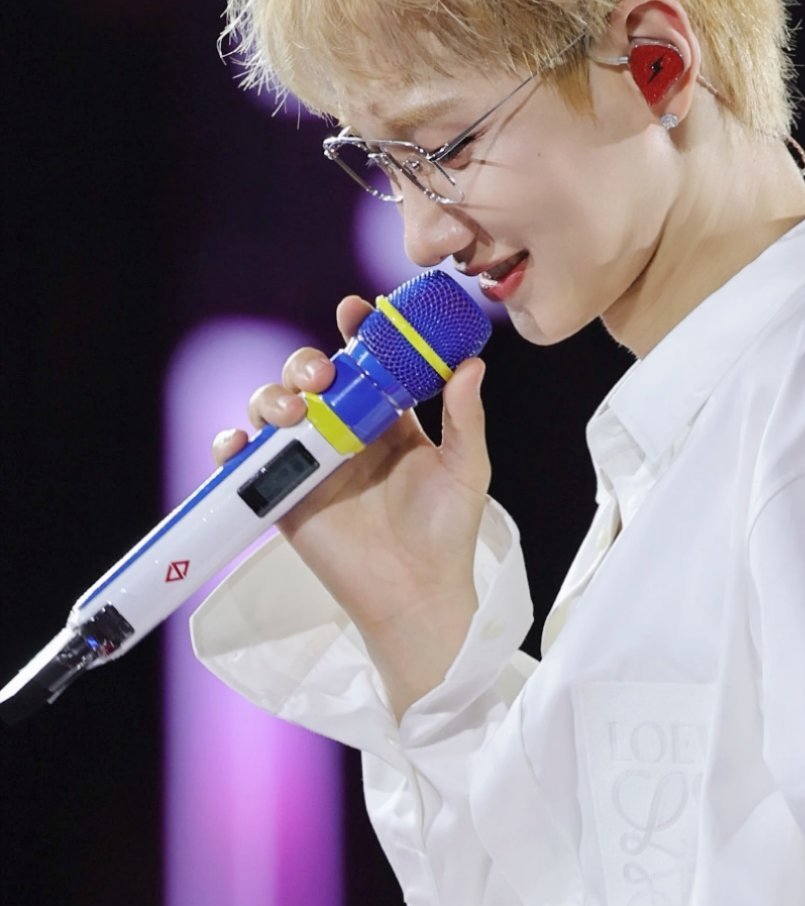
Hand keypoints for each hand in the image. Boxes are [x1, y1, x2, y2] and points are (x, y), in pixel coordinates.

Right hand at [211, 293, 491, 717]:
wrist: (416, 594)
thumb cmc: (446, 531)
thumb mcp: (465, 468)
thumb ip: (465, 417)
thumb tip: (472, 363)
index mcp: (386, 417)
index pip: (363, 361)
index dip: (355, 330)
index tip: (354, 311)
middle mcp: (343, 432)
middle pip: (308, 378)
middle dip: (306, 363)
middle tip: (321, 374)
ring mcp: (309, 462)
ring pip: (272, 409)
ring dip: (271, 397)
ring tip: (292, 412)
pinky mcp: (282, 496)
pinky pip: (245, 462)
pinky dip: (231, 446)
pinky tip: (241, 443)